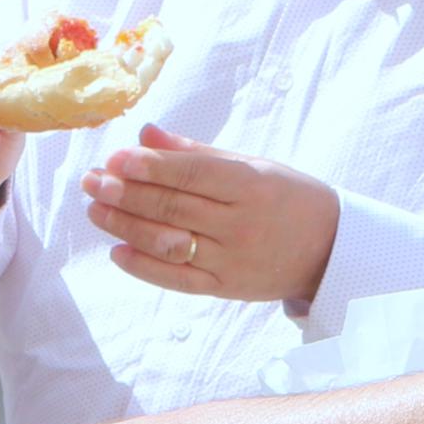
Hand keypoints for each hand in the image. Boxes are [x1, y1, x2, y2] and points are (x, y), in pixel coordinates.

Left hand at [80, 126, 340, 303]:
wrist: (331, 249)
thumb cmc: (287, 197)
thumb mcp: (253, 165)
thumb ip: (196, 152)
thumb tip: (146, 133)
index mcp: (252, 186)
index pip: (192, 174)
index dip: (150, 166)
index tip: (115, 158)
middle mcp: (242, 225)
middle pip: (174, 208)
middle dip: (126, 193)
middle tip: (92, 180)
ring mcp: (234, 261)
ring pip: (170, 244)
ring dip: (126, 226)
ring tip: (96, 209)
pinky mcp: (228, 290)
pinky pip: (179, 281)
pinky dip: (145, 268)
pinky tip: (117, 250)